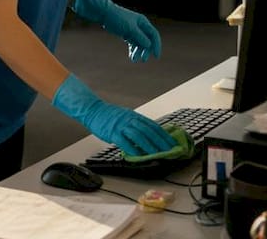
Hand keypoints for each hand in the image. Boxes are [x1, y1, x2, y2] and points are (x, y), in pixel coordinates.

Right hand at [52, 74, 175, 155]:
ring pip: (139, 136)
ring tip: (158, 154)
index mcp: (135, 116)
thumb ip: (137, 125)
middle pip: (149, 131)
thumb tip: (149, 136)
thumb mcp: (126, 117)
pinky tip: (139, 156)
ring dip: (150, 145)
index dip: (164, 135)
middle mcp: (130, 120)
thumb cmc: (109, 115)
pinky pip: (125, 141)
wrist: (93, 110)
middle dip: (161, 141)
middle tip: (170, 151)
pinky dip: (132, 149)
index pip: (154, 126)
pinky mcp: (113, 132)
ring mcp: (122, 126)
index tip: (173, 143)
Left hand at [72, 0, 161, 61]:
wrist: (104, 13)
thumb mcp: (130, 28)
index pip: (154, 35)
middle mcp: (140, 26)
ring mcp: (133, 30)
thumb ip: (140, 37)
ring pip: (139, 44)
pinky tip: (131, 56)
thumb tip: (149, 45)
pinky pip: (133, 44)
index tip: (156, 56)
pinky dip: (133, 50)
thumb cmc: (117, 18)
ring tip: (134, 60)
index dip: (156, 45)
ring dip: (138, 52)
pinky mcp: (127, 33)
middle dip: (146, 51)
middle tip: (143, 60)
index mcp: (143, 22)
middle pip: (147, 41)